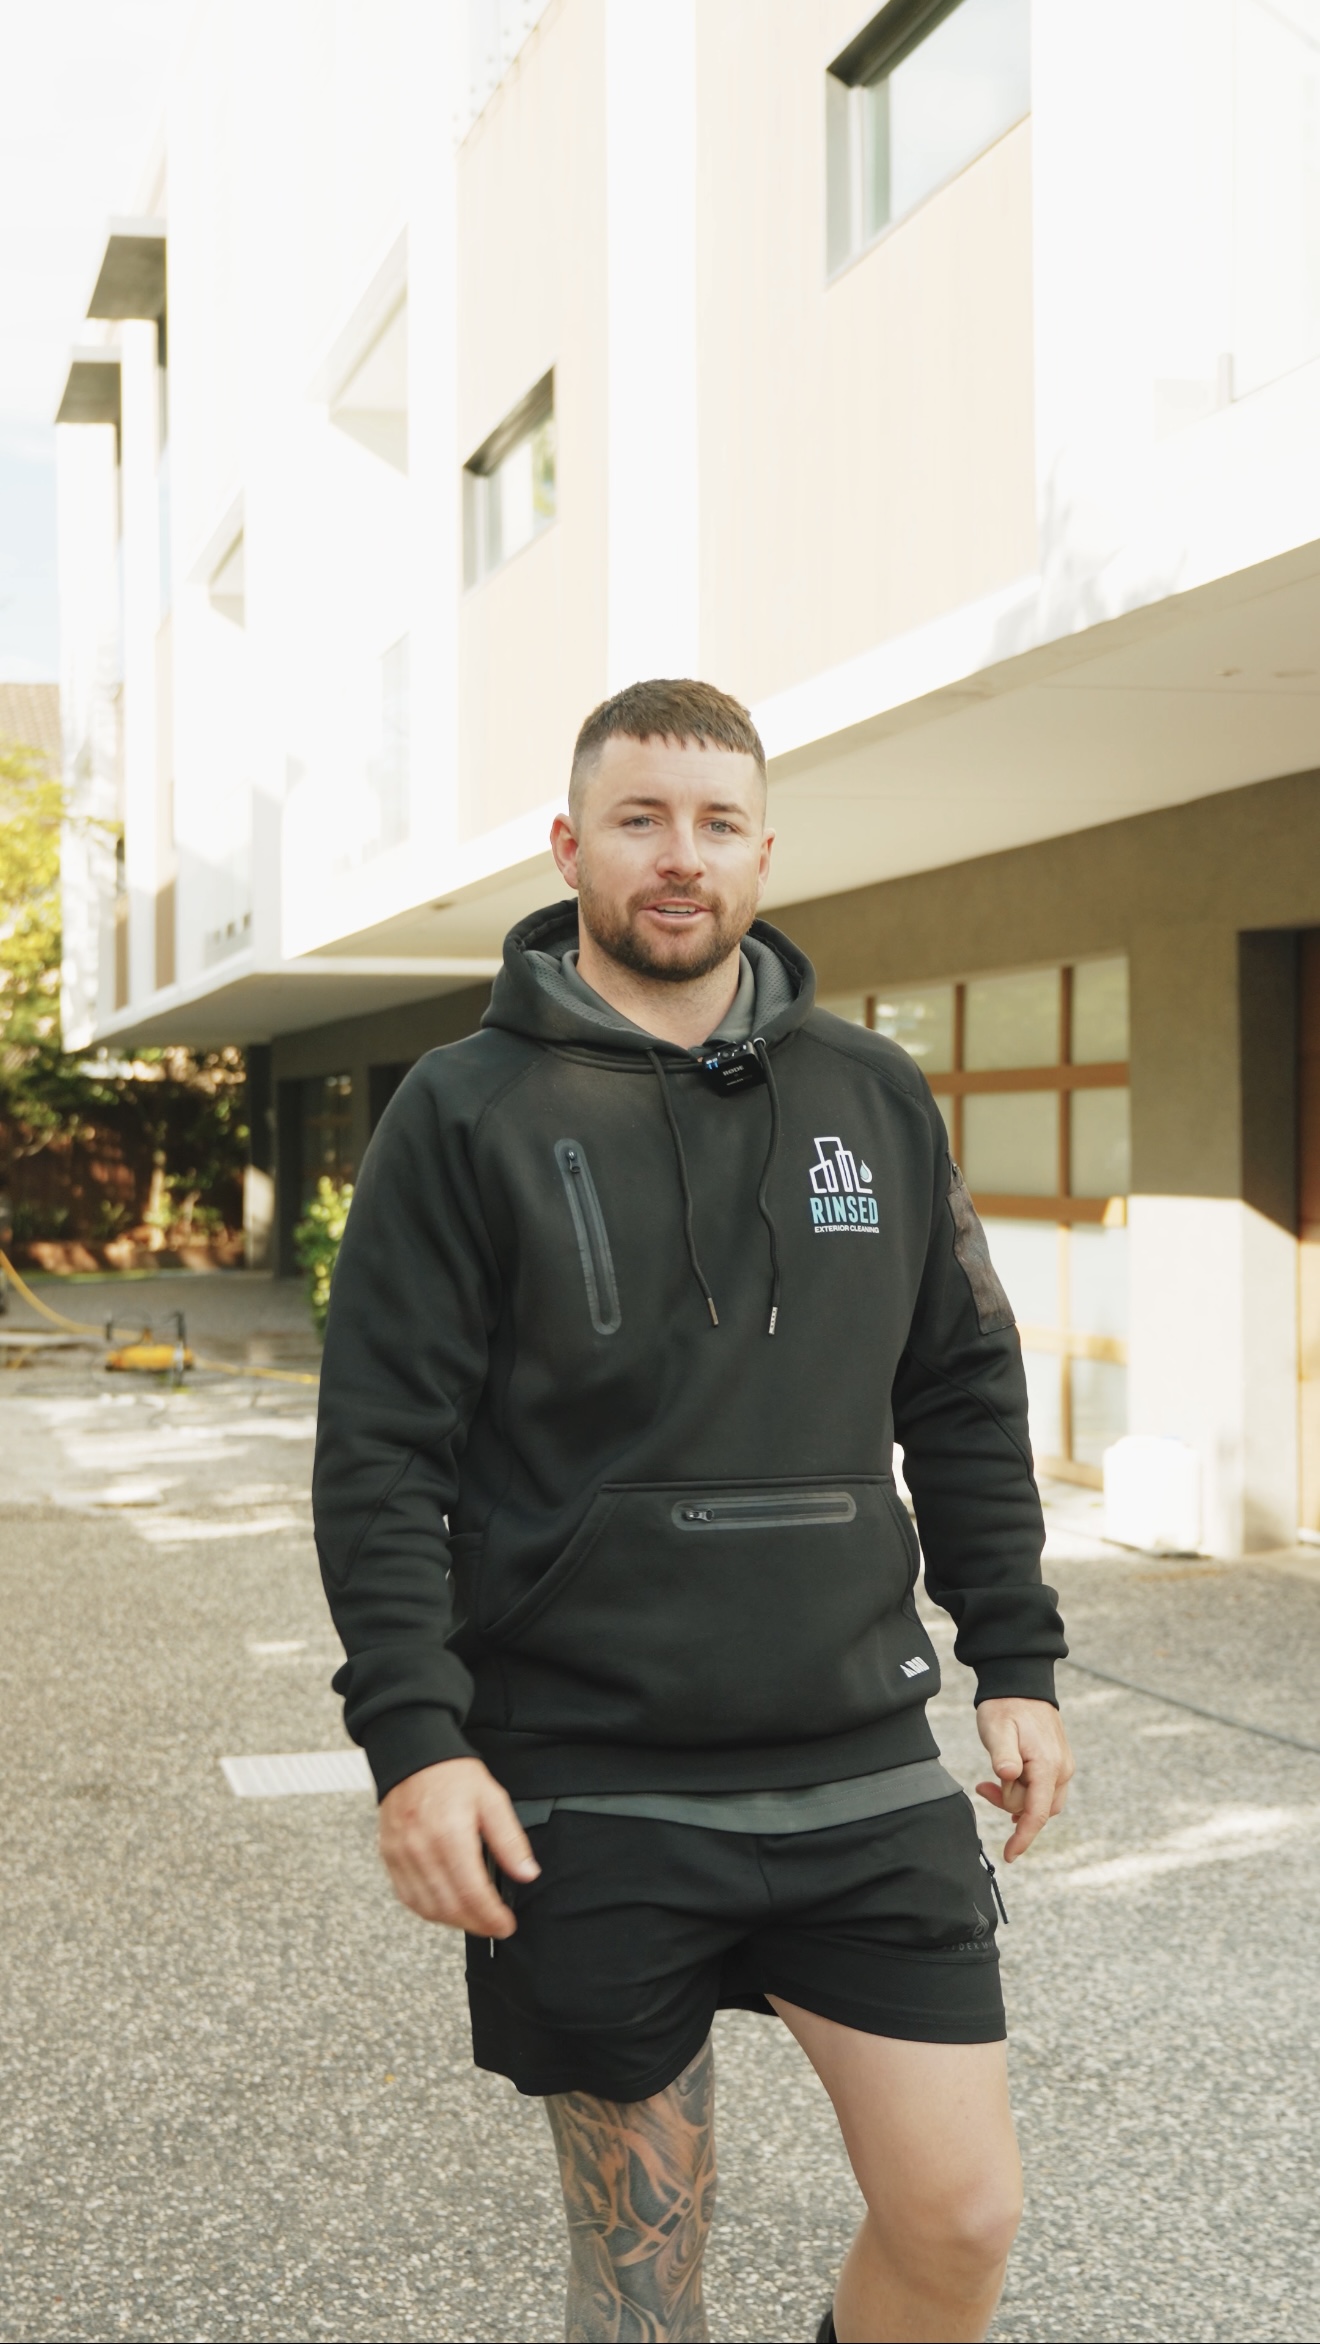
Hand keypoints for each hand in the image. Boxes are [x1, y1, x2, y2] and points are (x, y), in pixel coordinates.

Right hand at [378, 1756, 539, 1934]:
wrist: (413, 1757)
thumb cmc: (453, 1776)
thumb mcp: (492, 1800)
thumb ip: (510, 1840)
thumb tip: (527, 1873)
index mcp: (451, 1835)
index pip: (473, 1893)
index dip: (492, 1917)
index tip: (506, 1924)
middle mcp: (422, 1849)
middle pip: (450, 1907)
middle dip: (477, 1924)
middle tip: (495, 1926)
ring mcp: (402, 1856)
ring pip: (428, 1908)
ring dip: (454, 1922)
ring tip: (475, 1918)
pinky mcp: (389, 1857)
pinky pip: (408, 1898)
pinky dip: (429, 1910)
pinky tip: (447, 1907)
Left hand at [975, 1697, 1074, 1861]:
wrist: (1022, 1683)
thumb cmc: (1005, 1707)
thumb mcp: (997, 1728)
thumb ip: (1003, 1755)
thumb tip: (1009, 1777)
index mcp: (1047, 1765)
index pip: (1038, 1813)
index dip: (1023, 1837)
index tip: (1009, 1855)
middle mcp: (1061, 1769)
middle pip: (1038, 1810)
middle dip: (1010, 1807)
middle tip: (984, 1786)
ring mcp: (1062, 1766)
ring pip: (1040, 1801)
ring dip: (1015, 1798)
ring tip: (990, 1780)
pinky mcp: (1057, 1763)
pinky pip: (1042, 1789)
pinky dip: (1023, 1790)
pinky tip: (1005, 1777)